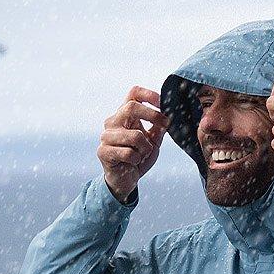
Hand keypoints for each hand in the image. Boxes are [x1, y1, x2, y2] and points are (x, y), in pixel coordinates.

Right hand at [97, 86, 169, 202]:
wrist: (125, 179)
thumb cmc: (138, 157)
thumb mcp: (153, 140)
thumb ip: (160, 127)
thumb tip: (169, 113)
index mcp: (125, 115)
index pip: (133, 94)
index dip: (149, 95)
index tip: (162, 102)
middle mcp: (113, 122)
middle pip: (131, 108)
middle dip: (152, 115)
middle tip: (165, 124)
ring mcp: (106, 136)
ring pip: (135, 136)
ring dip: (146, 148)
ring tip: (142, 154)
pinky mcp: (103, 151)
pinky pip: (128, 153)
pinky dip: (137, 159)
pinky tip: (132, 162)